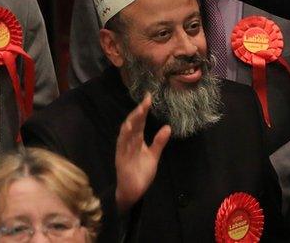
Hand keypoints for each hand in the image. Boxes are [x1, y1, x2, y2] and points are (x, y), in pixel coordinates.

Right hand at [114, 94, 170, 212]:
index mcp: (135, 141)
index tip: (149, 98)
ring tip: (139, 110)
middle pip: (132, 125)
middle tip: (146, 100)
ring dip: (132, 121)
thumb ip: (159, 142)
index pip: (139, 122)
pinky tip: (129, 128)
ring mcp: (123, 151)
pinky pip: (122, 147)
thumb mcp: (153, 155)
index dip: (143, 110)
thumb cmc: (141, 172)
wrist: (133, 191)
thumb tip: (168, 127)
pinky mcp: (121, 160)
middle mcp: (128, 143)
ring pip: (126, 133)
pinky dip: (125, 137)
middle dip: (138, 112)